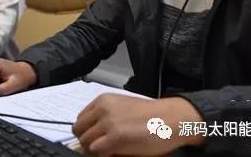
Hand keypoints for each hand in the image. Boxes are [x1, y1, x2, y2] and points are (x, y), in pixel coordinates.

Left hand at [72, 95, 204, 155]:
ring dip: (95, 149)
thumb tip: (93, 135)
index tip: (97, 138)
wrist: (171, 118)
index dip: (87, 131)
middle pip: (79, 131)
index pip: (80, 119)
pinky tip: (116, 153)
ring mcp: (107, 123)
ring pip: (85, 143)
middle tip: (102, 147)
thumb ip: (106, 117)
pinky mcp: (115, 138)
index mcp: (103, 100)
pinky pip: (96, 151)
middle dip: (88, 141)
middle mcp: (102, 109)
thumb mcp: (123, 108)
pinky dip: (103, 155)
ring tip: (110, 150)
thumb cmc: (151, 116)